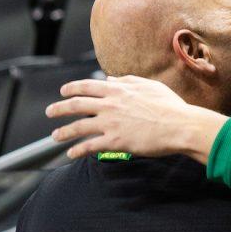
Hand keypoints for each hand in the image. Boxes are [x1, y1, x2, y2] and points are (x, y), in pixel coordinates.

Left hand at [45, 75, 226, 162]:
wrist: (180, 125)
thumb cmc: (170, 106)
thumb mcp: (150, 86)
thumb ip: (128, 81)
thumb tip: (112, 78)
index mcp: (118, 89)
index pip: (87, 86)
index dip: (72, 88)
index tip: (63, 91)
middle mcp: (110, 104)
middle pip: (76, 105)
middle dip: (59, 108)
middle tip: (50, 112)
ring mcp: (110, 123)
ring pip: (78, 126)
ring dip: (63, 132)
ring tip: (54, 137)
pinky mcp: (115, 141)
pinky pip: (90, 146)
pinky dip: (77, 150)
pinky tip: (70, 153)